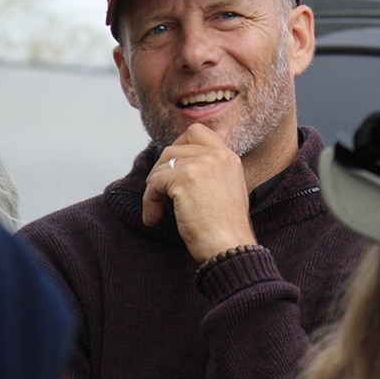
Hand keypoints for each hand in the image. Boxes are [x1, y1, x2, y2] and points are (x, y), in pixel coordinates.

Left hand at [143, 123, 257, 261]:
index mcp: (229, 158)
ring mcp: (201, 165)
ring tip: (156, 208)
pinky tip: (153, 217)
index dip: (179, 145)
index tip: (172, 166)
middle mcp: (217, 156)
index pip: (198, 132)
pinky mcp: (184, 179)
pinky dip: (149, 201)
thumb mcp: (226, 190)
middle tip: (159, 188)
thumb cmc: (227, 230)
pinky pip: (154, 184)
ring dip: (154, 188)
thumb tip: (180, 169)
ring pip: (162, 165)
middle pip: (175, 146)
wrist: (230, 246)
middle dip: (162, 167)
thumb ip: (210, 173)